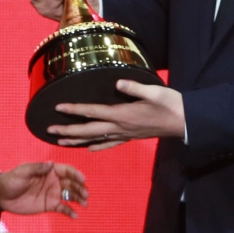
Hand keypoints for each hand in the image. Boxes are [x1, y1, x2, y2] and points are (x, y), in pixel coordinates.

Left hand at [0, 161, 87, 218]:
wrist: (1, 196)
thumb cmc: (11, 180)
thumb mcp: (22, 172)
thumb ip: (37, 168)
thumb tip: (51, 164)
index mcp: (48, 170)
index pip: (66, 171)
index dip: (76, 174)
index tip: (82, 180)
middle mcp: (53, 181)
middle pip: (71, 183)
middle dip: (80, 188)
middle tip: (86, 195)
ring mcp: (52, 193)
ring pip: (70, 195)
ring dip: (79, 199)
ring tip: (85, 204)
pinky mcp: (49, 205)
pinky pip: (62, 208)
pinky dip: (70, 211)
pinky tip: (75, 216)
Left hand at [48, 80, 184, 150]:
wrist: (184, 122)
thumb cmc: (170, 105)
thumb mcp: (153, 92)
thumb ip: (134, 88)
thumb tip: (117, 83)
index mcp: (122, 115)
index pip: (92, 112)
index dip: (74, 110)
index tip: (58, 108)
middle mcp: (120, 127)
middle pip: (88, 130)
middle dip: (68, 131)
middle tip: (49, 131)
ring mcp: (125, 134)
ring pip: (96, 139)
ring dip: (77, 140)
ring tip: (61, 141)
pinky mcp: (131, 137)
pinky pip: (110, 143)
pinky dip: (98, 146)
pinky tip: (90, 148)